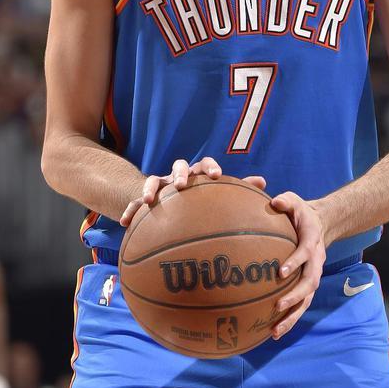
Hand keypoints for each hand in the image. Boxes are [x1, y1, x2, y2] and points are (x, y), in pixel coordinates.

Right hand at [120, 158, 266, 226]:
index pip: (205, 164)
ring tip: (150, 200)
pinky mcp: (145, 200)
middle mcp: (179, 176)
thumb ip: (239, 189)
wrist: (172, 202)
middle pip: (179, 166)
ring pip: (154, 179)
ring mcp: (161, 186)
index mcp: (198, 174)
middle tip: (182, 184)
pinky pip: (135, 204)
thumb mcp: (219, 196)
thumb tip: (264, 183)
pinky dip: (130, 211)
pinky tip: (125, 223)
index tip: (216, 176)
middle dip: (180, 173)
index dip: (210, 167)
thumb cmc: (202, 201)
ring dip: (151, 188)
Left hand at [269, 191, 325, 339]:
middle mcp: (315, 263)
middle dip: (294, 297)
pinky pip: (300, 306)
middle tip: (277, 306)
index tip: (280, 272)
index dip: (294, 262)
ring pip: (306, 301)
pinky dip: (289, 320)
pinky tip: (273, 333)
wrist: (320, 224)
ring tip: (275, 332)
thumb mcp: (295, 201)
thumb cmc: (301, 213)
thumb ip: (286, 200)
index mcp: (312, 243)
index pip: (305, 254)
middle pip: (309, 284)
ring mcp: (313, 276)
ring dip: (292, 317)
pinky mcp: (307, 286)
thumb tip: (274, 202)